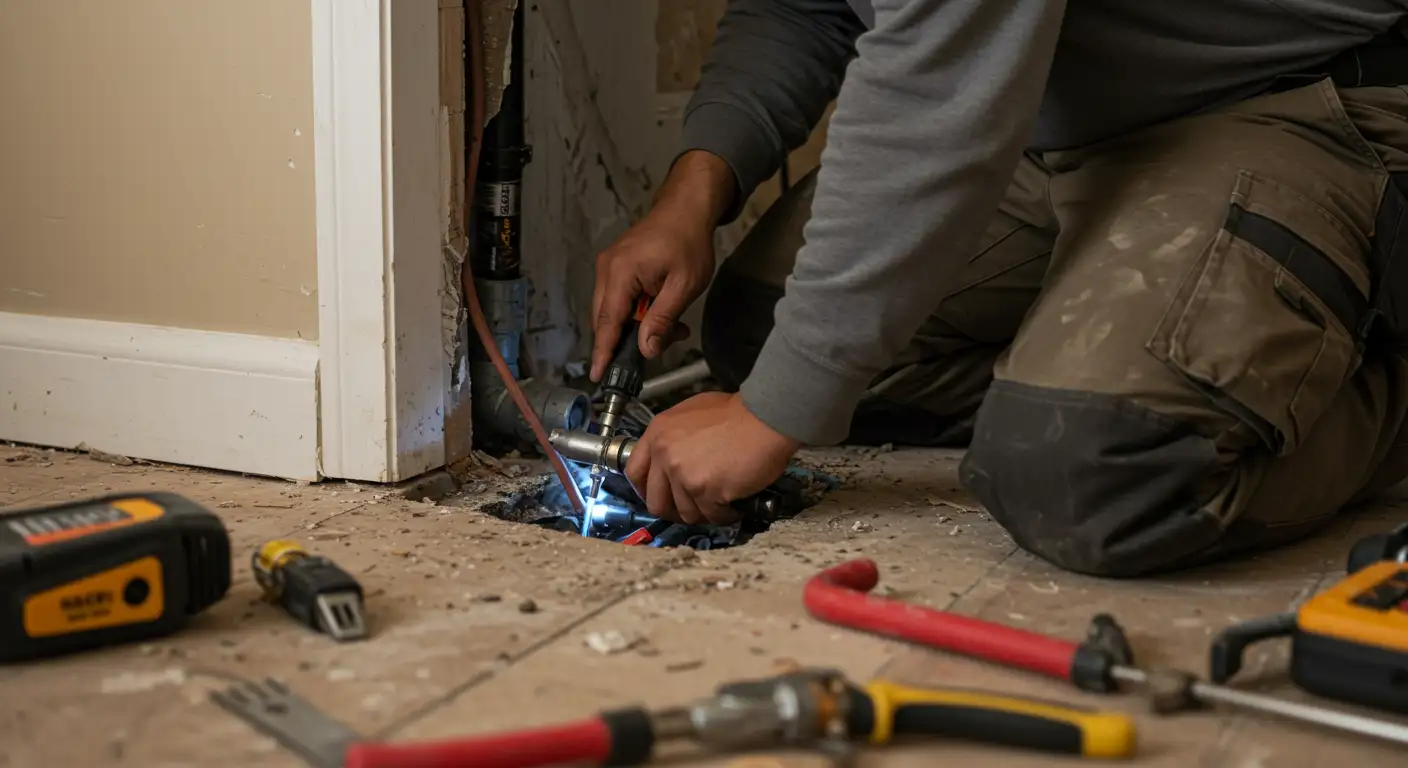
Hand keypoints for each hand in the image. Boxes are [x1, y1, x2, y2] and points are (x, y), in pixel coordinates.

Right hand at [590, 151, 734, 381]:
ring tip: (671, 329)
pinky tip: (661, 314)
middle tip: (657, 349)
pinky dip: (637, 313)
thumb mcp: (684, 285)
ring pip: (613, 311)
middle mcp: (607, 269)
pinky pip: (619, 299)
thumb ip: (662, 319)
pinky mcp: (616, 267)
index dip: (602, 351)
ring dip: (637, 327)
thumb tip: (646, 350)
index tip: (598, 375)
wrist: (686, 207)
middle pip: (606, 319)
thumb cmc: (688, 241)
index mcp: (621, 273)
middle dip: (628, 341)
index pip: (607, 322)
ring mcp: (609, 267)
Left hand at [625, 392, 799, 524]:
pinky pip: (711, 515)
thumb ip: (674, 437)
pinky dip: (724, 515)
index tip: (658, 496)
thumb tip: (671, 460)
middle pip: (656, 502)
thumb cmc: (737, 412)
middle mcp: (665, 455)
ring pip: (685, 513)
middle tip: (692, 508)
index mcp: (658, 433)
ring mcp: (684, 475)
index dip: (645, 490)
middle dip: (674, 510)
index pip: (634, 472)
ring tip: (720, 503)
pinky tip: (734, 505)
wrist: (765, 417)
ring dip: (704, 512)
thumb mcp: (692, 413)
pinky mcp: (705, 491)